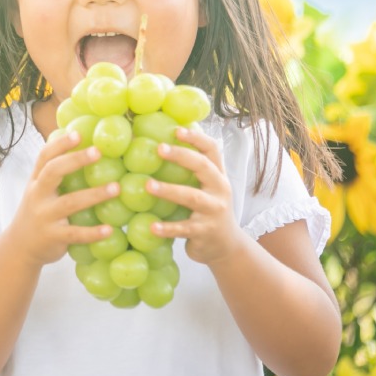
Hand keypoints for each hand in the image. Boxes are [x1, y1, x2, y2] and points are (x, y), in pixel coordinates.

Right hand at [7, 130, 118, 266]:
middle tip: (98, 152)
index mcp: (36, 181)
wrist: (19, 247)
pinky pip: (76, 234)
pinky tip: (110, 229)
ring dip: (94, 194)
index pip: (45, 157)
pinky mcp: (54, 237)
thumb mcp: (39, 189)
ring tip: (117, 188)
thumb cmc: (37, 210)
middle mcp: (38, 195)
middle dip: (75, 160)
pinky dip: (93, 232)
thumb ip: (54, 171)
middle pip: (53, 172)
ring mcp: (45, 217)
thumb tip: (78, 143)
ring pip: (70, 202)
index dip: (60, 144)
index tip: (78, 134)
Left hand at [145, 127, 245, 265]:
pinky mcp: (204, 232)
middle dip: (181, 156)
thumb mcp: (209, 189)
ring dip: (169, 190)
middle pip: (203, 167)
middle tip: (159, 148)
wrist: (227, 246)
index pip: (212, 150)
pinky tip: (152, 226)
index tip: (176, 130)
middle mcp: (219, 190)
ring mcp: (213, 211)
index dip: (196, 138)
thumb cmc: (210, 211)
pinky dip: (167, 228)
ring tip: (148, 185)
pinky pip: (184, 228)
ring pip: (192, 197)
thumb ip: (194, 172)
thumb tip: (163, 146)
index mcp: (218, 176)